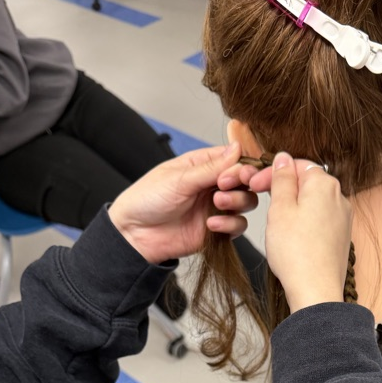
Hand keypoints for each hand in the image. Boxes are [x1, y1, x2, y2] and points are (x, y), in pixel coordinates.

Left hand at [108, 143, 258, 264]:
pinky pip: (237, 226)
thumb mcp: (179, 178)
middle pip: (246, 180)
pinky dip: (230, 225)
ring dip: (237, 203)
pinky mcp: (217, 230)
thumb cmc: (148, 199)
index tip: (238, 172)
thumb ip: (211, 167)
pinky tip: (211, 225)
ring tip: (217, 203)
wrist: (135, 234)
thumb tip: (237, 148)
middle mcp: (213, 184)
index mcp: (204, 165)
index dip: (243, 165)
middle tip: (225, 187)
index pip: (236, 158)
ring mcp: (217, 207)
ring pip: (246, 202)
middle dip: (242, 184)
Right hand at [248, 154, 351, 312]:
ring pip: (313, 202)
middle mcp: (339, 197)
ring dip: (293, 207)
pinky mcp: (341, 236)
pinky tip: (293, 238)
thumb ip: (281, 179)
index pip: (296, 164)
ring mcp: (343, 218)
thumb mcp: (280, 208)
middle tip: (264, 205)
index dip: (272, 172)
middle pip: (306, 182)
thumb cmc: (296, 252)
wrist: (316, 290)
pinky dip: (304, 223)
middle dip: (283, 190)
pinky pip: (320, 220)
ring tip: (277, 225)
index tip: (255, 185)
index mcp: (324, 183)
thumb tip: (283, 158)